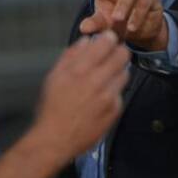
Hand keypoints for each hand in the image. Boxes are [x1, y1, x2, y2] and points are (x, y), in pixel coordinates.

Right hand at [32, 32, 129, 164]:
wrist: (56, 138)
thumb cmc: (52, 108)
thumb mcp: (54, 77)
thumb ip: (71, 56)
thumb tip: (86, 41)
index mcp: (80, 69)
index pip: (107, 42)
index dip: (109, 39)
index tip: (107, 40)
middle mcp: (97, 81)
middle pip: (123, 55)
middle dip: (119, 52)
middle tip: (112, 56)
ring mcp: (108, 97)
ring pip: (125, 73)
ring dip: (118, 72)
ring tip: (105, 79)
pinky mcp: (115, 110)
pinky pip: (120, 93)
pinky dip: (114, 92)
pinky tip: (102, 98)